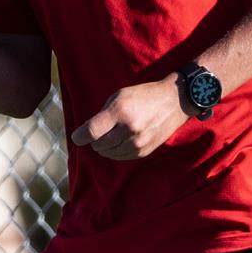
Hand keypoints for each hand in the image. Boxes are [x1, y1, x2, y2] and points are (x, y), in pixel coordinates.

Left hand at [70, 79, 187, 159]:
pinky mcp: (144, 151)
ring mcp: (138, 142)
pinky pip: (121, 157)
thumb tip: (86, 132)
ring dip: (105, 146)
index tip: (77, 137)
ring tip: (112, 134)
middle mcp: (129, 129)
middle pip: (98, 145)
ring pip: (108, 153)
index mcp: (120, 111)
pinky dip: (116, 151)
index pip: (92, 132)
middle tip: (99, 131)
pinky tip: (120, 141)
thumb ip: (102, 114)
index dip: (80, 137)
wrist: (174, 101)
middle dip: (94, 140)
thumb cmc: (143, 95)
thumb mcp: (119, 96)